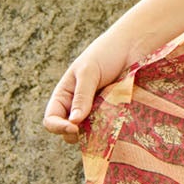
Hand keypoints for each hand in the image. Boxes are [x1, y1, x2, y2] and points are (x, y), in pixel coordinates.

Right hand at [43, 28, 134, 144]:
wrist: (132, 48)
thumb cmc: (106, 54)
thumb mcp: (89, 72)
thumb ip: (81, 96)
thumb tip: (74, 122)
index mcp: (65, 96)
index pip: (51, 120)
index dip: (58, 127)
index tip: (74, 127)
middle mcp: (77, 108)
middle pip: (69, 132)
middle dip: (77, 134)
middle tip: (92, 128)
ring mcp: (96, 114)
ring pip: (89, 135)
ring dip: (95, 134)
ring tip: (107, 122)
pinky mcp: (113, 116)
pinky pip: (108, 131)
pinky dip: (110, 131)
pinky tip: (118, 124)